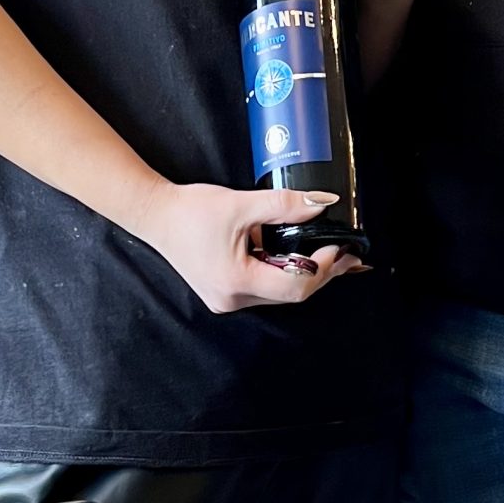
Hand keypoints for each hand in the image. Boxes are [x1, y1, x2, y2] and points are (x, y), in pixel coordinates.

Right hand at [135, 181, 363, 313]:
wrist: (156, 216)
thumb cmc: (190, 210)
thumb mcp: (242, 203)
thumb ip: (284, 205)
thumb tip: (322, 204)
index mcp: (236, 280)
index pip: (296, 285)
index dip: (324, 267)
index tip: (339, 245)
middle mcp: (233, 298)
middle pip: (292, 293)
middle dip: (322, 272)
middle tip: (347, 252)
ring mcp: (228, 299)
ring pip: (280, 292)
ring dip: (303, 272)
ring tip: (327, 251)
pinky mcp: (226, 292)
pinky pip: (265, 287)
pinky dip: (283, 271)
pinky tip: (297, 256)